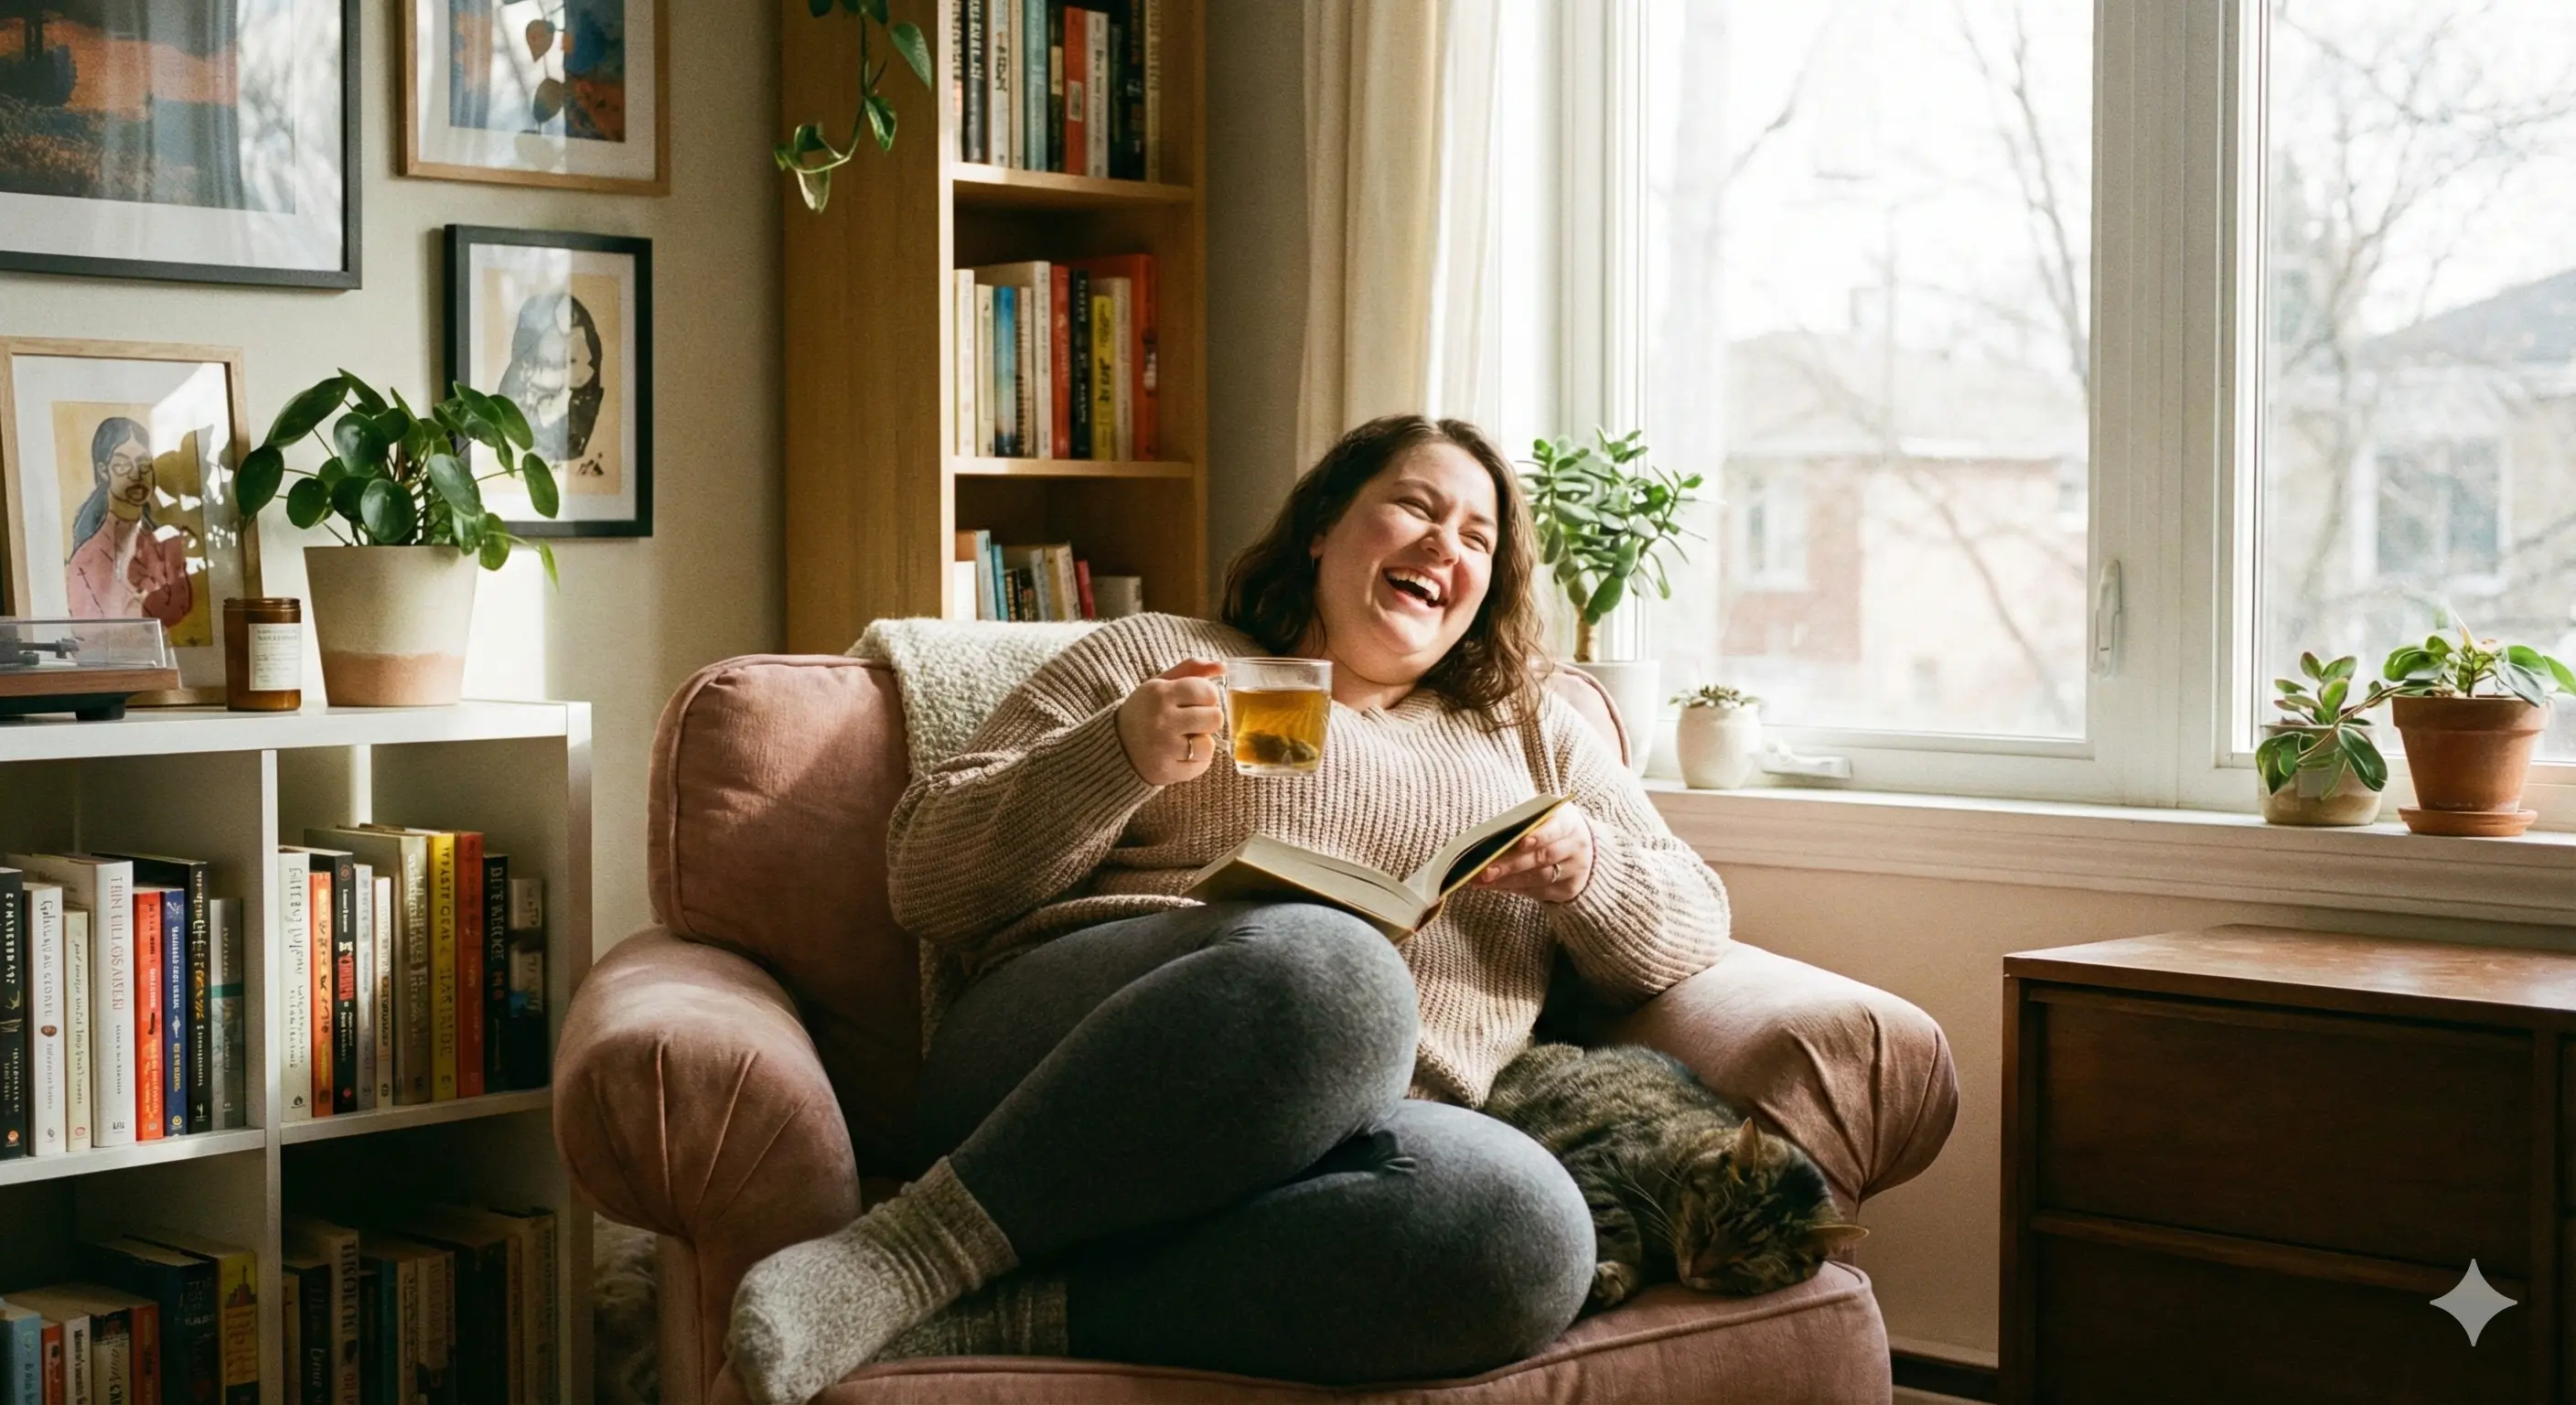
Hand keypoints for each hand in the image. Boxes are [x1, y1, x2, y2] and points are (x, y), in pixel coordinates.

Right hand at [1117, 657, 1226, 786]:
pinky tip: (1180, 754)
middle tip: (1195, 721)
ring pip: (1208, 745)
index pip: (1208, 692)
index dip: (1210, 697)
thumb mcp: (1162, 684)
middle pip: (1215, 719)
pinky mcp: (1166, 771)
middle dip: (1209, 719)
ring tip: (1187, 739)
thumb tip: (1222, 666)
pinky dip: (1196, 761)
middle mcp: (1161, 720)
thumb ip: (1192, 669)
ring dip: (1202, 743)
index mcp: (1160, 693)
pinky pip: (1201, 765)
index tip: (1199, 701)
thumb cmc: (1146, 710)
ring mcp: (1163, 748)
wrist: (1117, 744)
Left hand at [1472, 803, 1593, 902]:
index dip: (1540, 836)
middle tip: (1486, 869)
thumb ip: (1523, 822)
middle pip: (1543, 857)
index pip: (1557, 829)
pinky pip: (1537, 891)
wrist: (1579, 848)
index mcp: (1569, 823)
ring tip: (1482, 879)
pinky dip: (1512, 888)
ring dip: (1508, 879)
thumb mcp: (1544, 817)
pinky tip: (1493, 885)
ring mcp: (1573, 871)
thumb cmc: (1549, 827)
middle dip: (1512, 864)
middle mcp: (1575, 847)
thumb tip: (1490, 834)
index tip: (1521, 842)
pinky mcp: (1566, 890)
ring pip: (1539, 878)